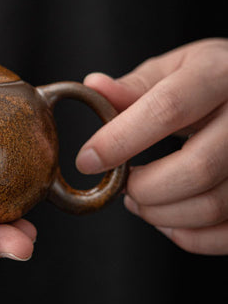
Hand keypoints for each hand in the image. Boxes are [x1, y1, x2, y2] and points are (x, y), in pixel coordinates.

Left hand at [75, 38, 227, 254]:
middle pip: (197, 168)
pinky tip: (169, 220)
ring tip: (139, 201)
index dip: (120, 139)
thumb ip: (135, 86)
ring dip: (162, 214)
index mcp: (217, 74)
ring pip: (214, 204)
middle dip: (145, 188)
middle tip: (121, 185)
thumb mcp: (176, 68)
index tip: (88, 160)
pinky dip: (191, 236)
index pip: (166, 110)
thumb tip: (93, 87)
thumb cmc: (212, 78)